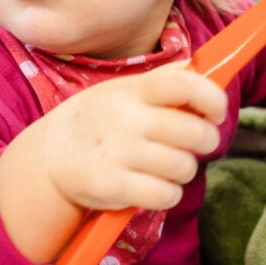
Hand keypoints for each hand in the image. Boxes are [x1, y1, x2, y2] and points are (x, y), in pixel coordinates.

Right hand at [40, 62, 226, 211]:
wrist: (49, 155)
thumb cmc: (99, 119)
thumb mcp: (125, 90)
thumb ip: (165, 80)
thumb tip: (209, 69)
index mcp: (133, 90)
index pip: (186, 84)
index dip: (213, 98)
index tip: (217, 112)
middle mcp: (126, 118)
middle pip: (193, 132)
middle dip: (207, 141)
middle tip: (197, 144)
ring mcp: (118, 152)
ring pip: (184, 166)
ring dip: (185, 170)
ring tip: (167, 166)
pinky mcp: (112, 186)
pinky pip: (166, 195)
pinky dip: (169, 194)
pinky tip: (156, 187)